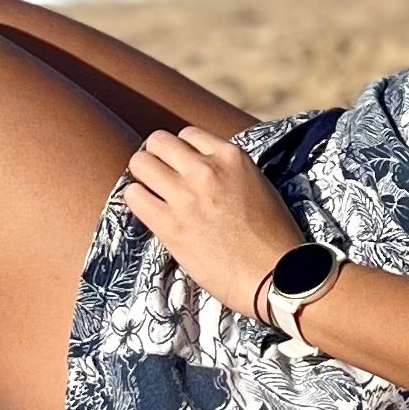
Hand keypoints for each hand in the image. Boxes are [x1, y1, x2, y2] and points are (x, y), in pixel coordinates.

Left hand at [120, 127, 312, 321]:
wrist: (275, 276)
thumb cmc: (271, 236)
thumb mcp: (257, 185)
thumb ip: (227, 171)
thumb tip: (199, 169)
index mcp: (231, 156)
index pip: (188, 134)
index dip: (182, 152)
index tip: (182, 168)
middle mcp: (206, 169)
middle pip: (158, 142)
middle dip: (156, 158)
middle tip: (160, 179)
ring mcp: (186, 195)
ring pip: (140, 163)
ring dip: (143, 177)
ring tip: (152, 194)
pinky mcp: (169, 224)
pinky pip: (133, 195)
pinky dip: (137, 201)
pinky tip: (149, 212)